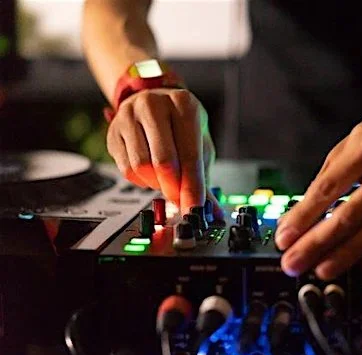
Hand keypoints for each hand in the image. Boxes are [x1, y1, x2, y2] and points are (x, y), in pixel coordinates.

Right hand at [106, 88, 223, 216]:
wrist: (153, 101)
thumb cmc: (181, 125)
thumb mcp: (200, 144)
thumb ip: (204, 179)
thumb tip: (212, 211)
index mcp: (183, 104)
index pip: (190, 155)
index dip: (192, 188)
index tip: (193, 208)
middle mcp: (154, 105)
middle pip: (163, 162)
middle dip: (173, 189)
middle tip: (179, 199)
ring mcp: (129, 116)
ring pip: (141, 167)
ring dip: (156, 183)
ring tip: (165, 179)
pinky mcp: (113, 131)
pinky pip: (126, 169)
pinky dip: (141, 180)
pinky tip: (150, 173)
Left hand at [275, 104, 361, 278]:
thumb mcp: (350, 145)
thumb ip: (326, 180)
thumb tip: (297, 219)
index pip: (329, 188)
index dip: (303, 217)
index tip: (285, 239)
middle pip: (351, 212)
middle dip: (318, 242)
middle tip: (295, 262)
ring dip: (348, 253)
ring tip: (324, 269)